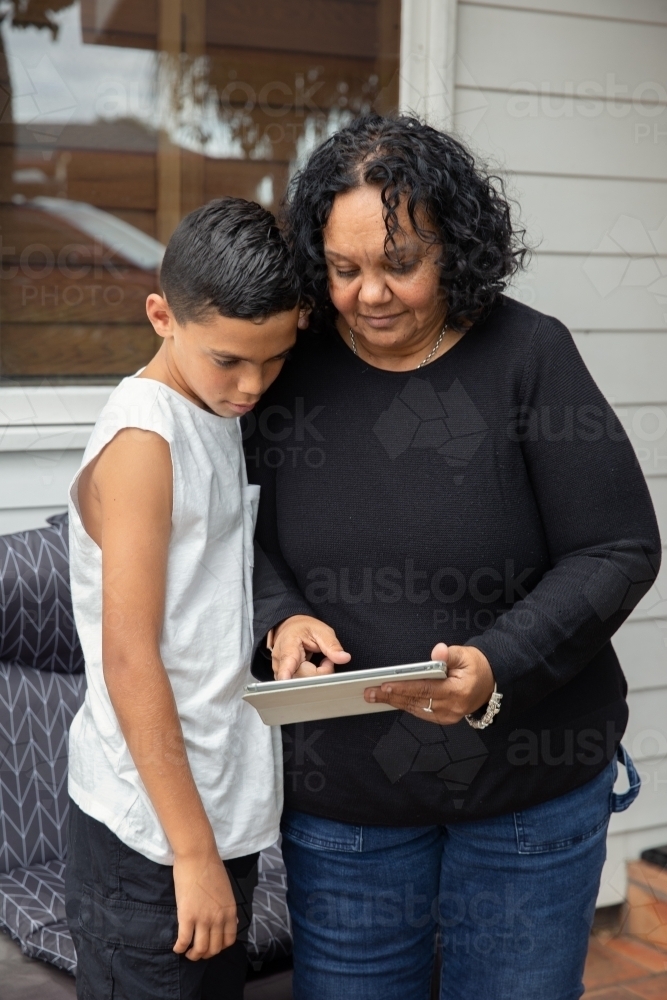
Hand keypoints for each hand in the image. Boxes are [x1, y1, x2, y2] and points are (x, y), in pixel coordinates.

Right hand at [172, 848, 237, 959]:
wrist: (198, 855)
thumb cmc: (211, 868)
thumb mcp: (227, 890)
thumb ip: (227, 908)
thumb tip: (232, 922)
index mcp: (230, 911)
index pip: (229, 941)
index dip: (219, 947)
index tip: (211, 946)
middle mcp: (219, 918)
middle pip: (214, 948)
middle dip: (205, 954)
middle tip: (197, 951)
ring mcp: (203, 918)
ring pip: (199, 949)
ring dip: (193, 955)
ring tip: (187, 952)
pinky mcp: (187, 915)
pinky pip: (183, 941)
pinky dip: (179, 948)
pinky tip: (176, 947)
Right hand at [271, 615, 350, 679]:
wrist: (290, 629)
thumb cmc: (304, 629)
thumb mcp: (321, 631)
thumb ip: (332, 645)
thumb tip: (344, 658)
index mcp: (288, 645)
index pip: (287, 663)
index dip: (287, 673)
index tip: (286, 679)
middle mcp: (280, 661)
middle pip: (301, 678)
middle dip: (320, 673)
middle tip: (327, 660)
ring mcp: (280, 671)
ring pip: (301, 684)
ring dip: (315, 676)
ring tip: (318, 662)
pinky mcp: (284, 678)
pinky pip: (299, 684)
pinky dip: (310, 679)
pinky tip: (311, 669)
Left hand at [363, 642, 494, 724]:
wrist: (490, 682)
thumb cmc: (476, 666)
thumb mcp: (466, 654)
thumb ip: (450, 654)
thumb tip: (437, 651)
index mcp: (458, 691)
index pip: (425, 689)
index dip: (404, 687)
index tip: (386, 685)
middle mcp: (452, 708)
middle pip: (416, 701)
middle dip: (391, 697)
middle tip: (370, 692)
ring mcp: (448, 716)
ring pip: (416, 709)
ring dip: (394, 702)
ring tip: (374, 696)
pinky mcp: (444, 719)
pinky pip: (421, 712)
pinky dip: (405, 705)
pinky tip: (391, 700)